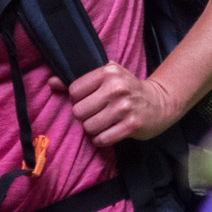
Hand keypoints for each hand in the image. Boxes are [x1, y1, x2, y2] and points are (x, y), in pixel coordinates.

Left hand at [50, 63, 178, 146]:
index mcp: (108, 72)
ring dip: (93, 129)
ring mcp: (125, 107)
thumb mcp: (108, 77)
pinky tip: (109, 132)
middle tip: (97, 113)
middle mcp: (116, 88)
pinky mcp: (132, 125)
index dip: (78, 99)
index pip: (74, 90)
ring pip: (89, 127)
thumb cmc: (129, 89)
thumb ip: (80, 80)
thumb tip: (51, 83)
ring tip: (104, 123)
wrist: (160, 102)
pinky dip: (102, 139)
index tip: (89, 100)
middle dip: (85, 116)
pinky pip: (102, 139)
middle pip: (79, 111)